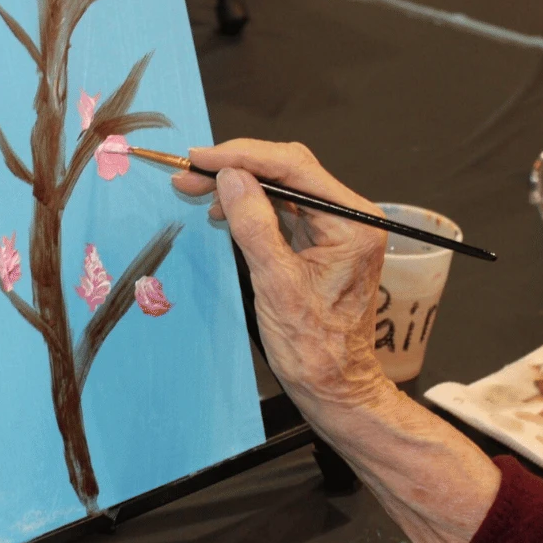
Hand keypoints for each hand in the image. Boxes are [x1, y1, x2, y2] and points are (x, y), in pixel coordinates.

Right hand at [172, 140, 389, 410]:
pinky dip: (253, 207)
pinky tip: (224, 210)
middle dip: (238, 168)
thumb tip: (230, 177)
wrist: (335, 386)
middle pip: (290, 171)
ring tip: (198, 191)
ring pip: (284, 188)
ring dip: (241, 186)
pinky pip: (285, 211)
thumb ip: (253, 225)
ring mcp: (337, 229)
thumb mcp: (276, 284)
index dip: (244, 156)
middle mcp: (351, 218)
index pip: (295, 167)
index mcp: (353, 223)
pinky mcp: (323, 243)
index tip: (201, 158)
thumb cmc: (314, 347)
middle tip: (190, 173)